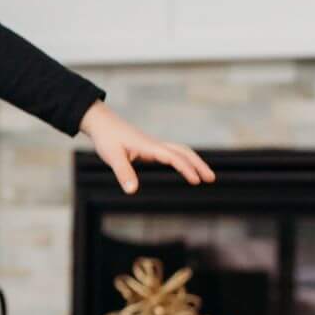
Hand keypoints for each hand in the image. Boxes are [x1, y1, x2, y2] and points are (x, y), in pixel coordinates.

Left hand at [78, 99, 215, 194]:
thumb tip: (132, 191)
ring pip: (180, 151)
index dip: (186, 169)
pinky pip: (172, 153)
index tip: (196, 181)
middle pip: (184, 152)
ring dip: (194, 161)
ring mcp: (154, 146)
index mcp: (150, 146)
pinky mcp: (150, 148)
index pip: (174, 157)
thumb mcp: (112, 156)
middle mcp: (155, 145)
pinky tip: (184, 168)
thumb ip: (123, 173)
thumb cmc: (107, 138)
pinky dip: (183, 160)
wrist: (101, 123)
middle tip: (212, 179)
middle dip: (199, 164)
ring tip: (205, 176)